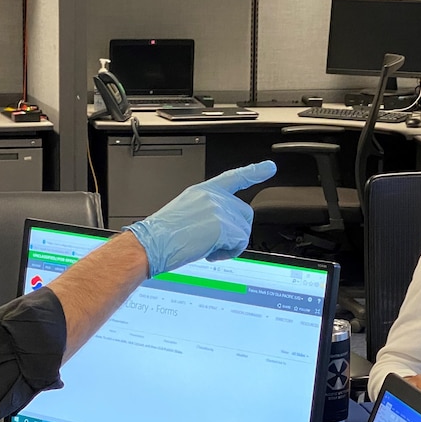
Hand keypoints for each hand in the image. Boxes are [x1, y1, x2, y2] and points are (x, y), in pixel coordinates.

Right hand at [124, 160, 276, 275]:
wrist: (151, 243)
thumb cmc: (162, 234)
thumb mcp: (185, 212)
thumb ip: (207, 212)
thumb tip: (223, 228)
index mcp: (204, 191)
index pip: (234, 177)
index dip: (254, 171)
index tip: (269, 167)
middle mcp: (214, 197)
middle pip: (245, 215)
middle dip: (234, 233)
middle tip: (213, 244)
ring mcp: (219, 210)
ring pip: (244, 232)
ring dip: (230, 245)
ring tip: (207, 249)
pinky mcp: (223, 227)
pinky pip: (240, 244)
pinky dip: (228, 254)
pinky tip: (210, 254)